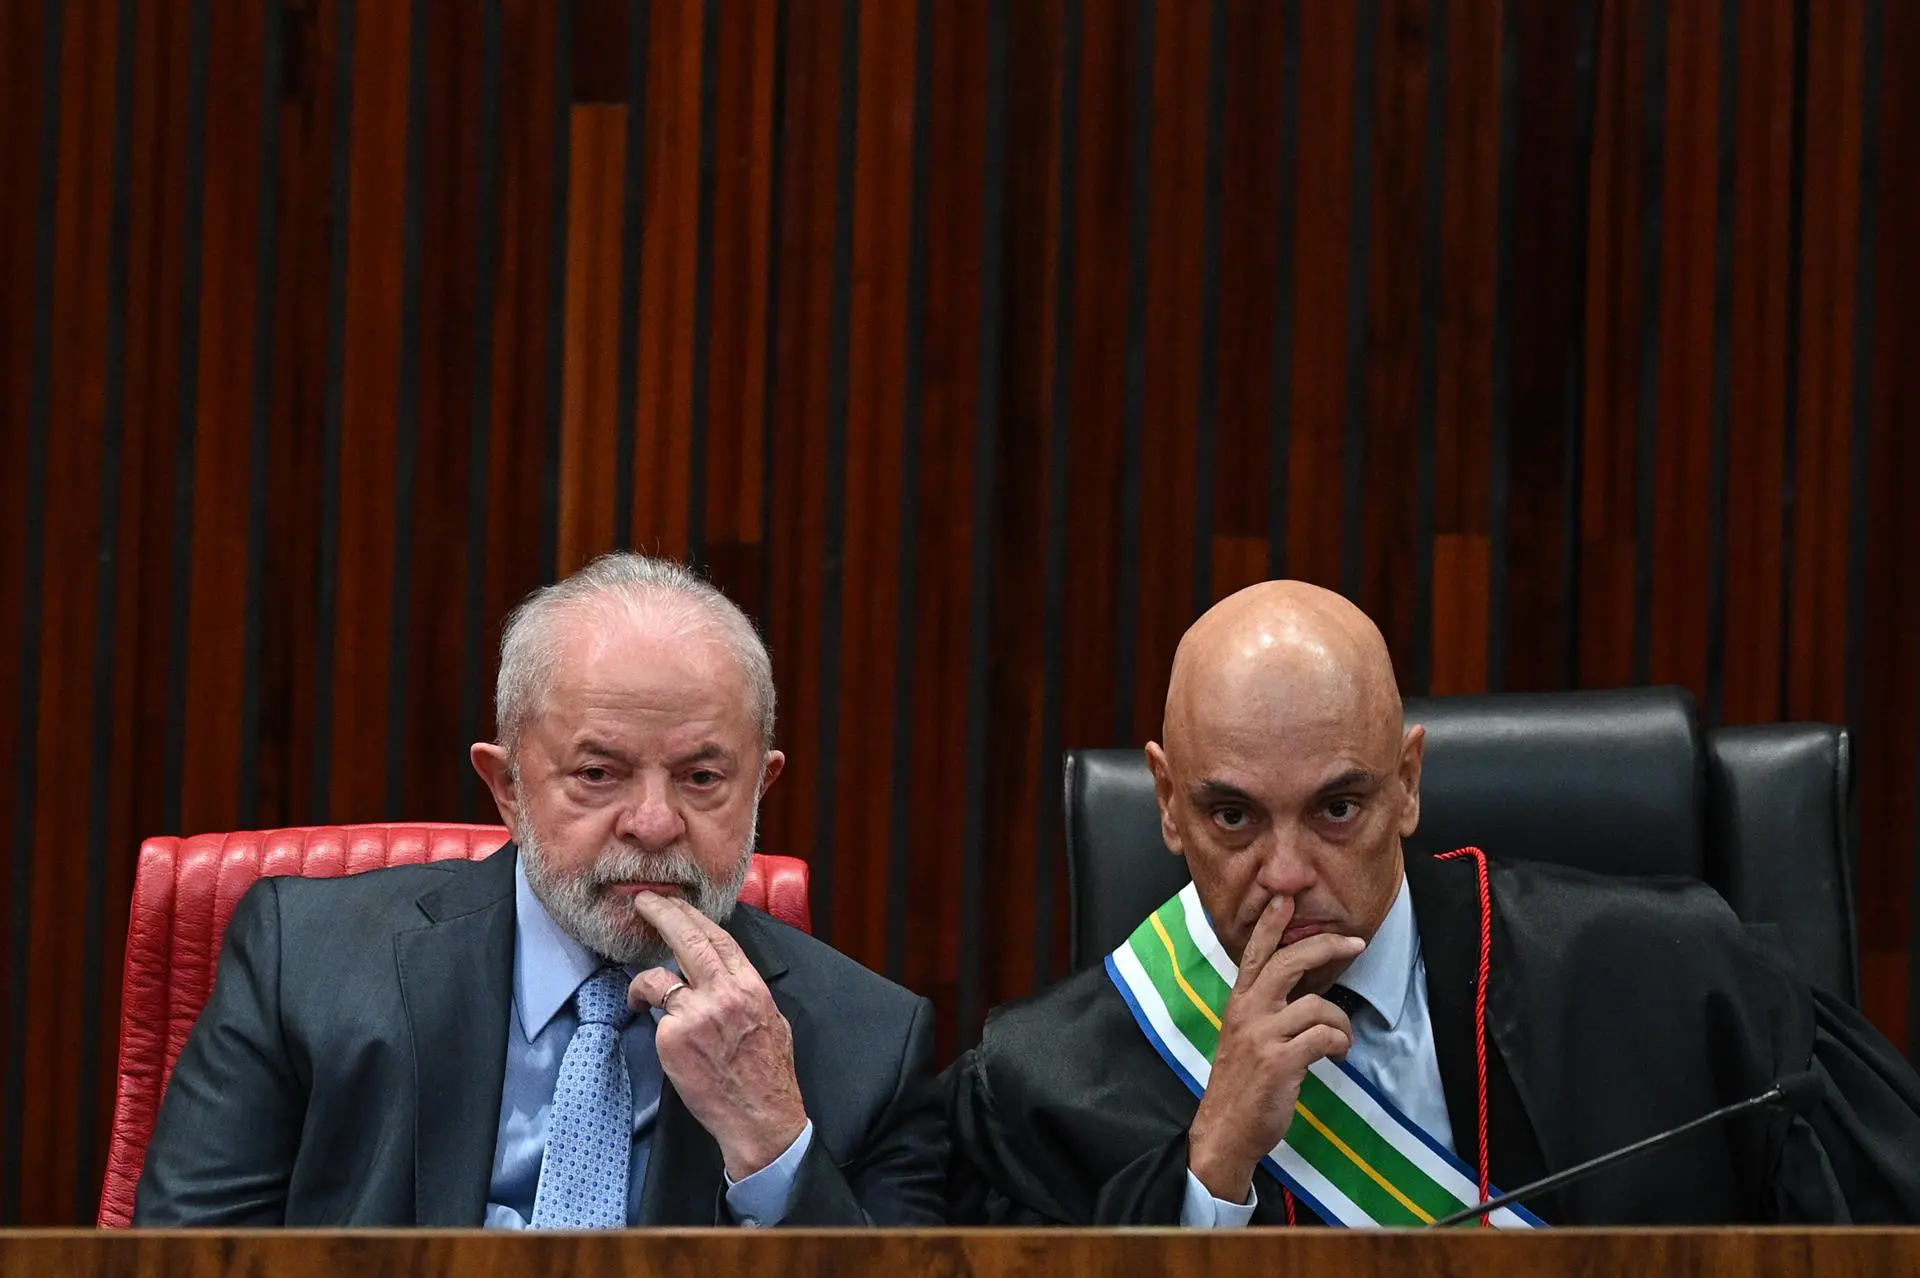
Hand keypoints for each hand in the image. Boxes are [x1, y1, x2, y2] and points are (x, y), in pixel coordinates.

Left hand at [627, 892, 808, 1178]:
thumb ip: (745, 992)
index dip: (693, 915)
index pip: (719, 937)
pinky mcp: (674, 1038)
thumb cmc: (768, 1075)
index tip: (676, 903)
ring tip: (638, 992)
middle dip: (663, 914)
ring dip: (643, 981)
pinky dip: (656, 1025)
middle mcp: (724, 994)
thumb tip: (726, 976)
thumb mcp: (772, 1020)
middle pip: (688, 939)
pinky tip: (664, 1043)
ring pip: (659, 979)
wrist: (760, 1117)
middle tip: (645, 902)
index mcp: (751, 987)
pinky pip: (658, 1019)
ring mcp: (697, 1015)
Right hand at [1187, 896, 1361, 1203]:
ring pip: (1317, 1005)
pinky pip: (1323, 1037)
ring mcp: (1262, 1035)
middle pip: (1288, 962)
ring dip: (1341, 1022)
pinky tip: (1337, 1054)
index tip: (1285, 898)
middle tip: (1355, 942)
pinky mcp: (1280, 1061)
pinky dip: (1339, 1043)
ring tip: (1342, 1040)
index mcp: (1239, 1003)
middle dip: (1326, 947)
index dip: (1271, 924)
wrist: (1225, 1131)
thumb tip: (1303, 994)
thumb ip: (1265, 1011)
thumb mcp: (1245, 1037)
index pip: (1254, 953)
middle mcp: (1247, 1012)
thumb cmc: (1241, 1085)